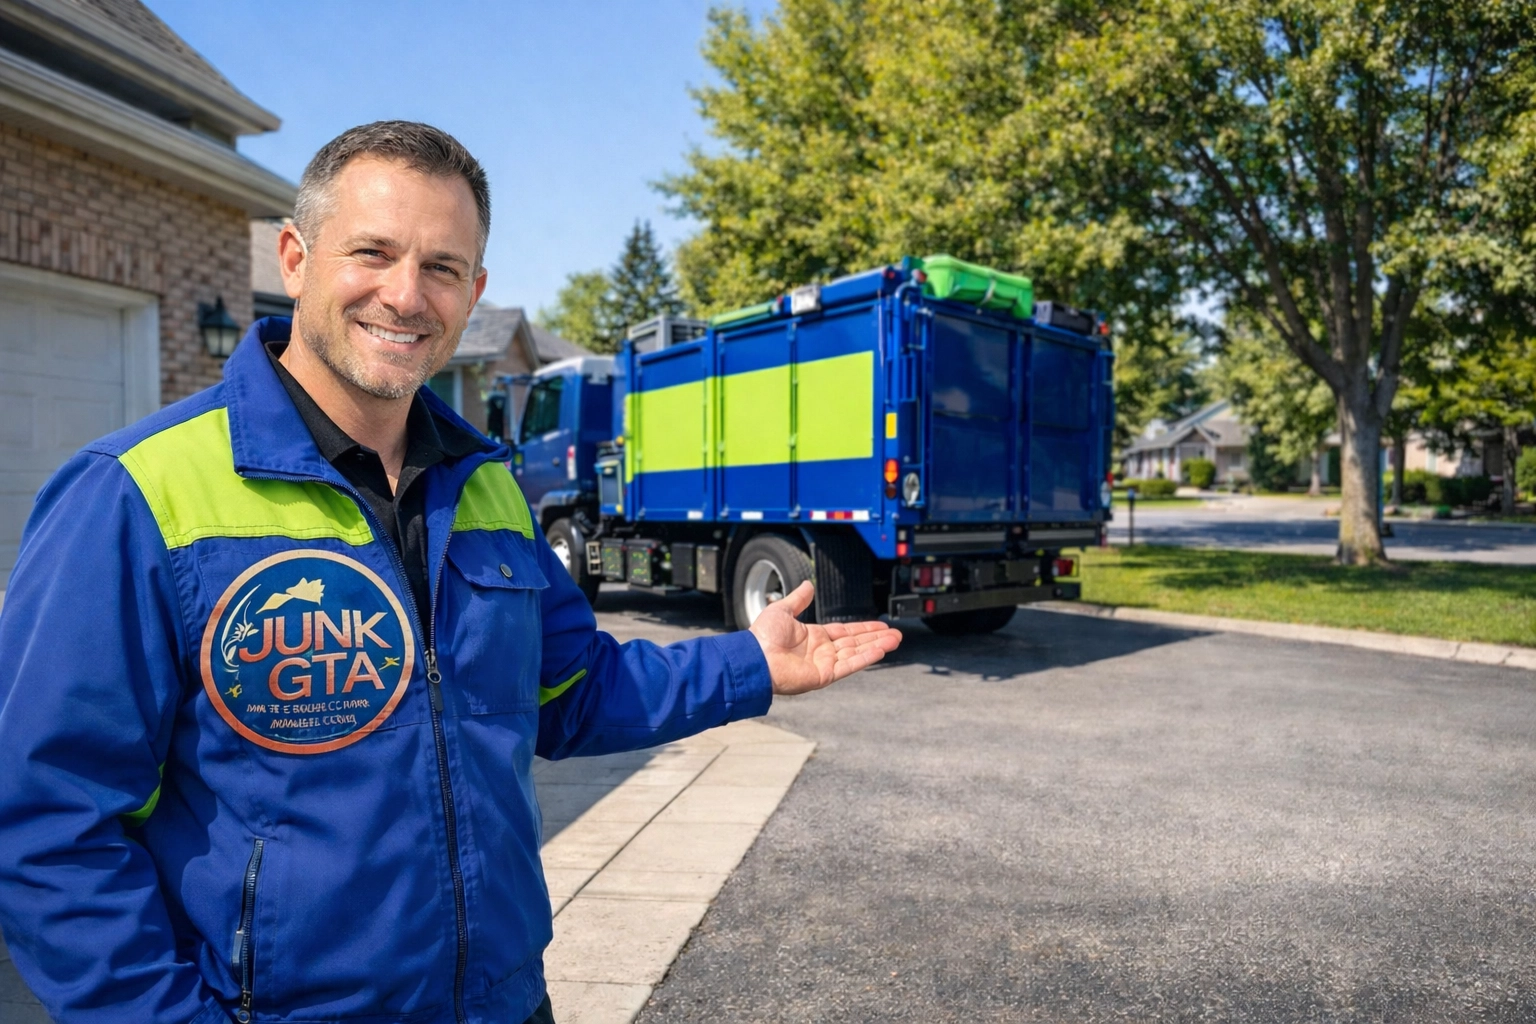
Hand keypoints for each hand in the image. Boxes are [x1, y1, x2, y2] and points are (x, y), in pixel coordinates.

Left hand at [748, 581, 902, 694]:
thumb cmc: (762, 637)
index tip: (880, 626)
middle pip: (856, 643)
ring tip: (895, 640)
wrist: (754, 657)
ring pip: (857, 653)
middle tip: (896, 634)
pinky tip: (880, 651)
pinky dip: (865, 658)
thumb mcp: (782, 610)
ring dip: (876, 646)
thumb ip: (798, 599)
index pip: (845, 632)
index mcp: (813, 637)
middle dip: (876, 638)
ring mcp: (824, 664)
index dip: (863, 628)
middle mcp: (821, 651)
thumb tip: (807, 585)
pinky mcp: (824, 675)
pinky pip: (850, 665)